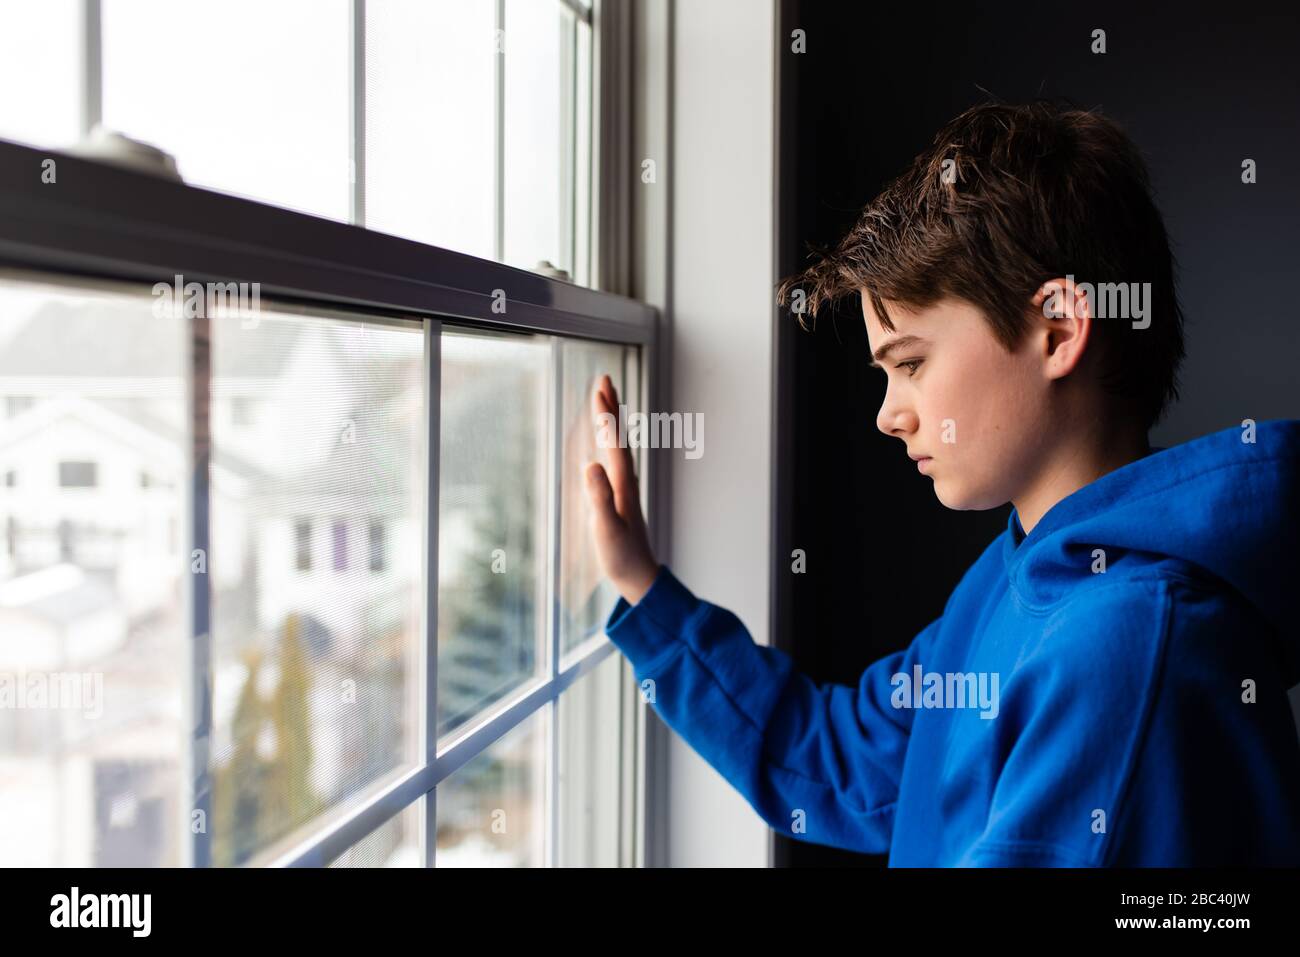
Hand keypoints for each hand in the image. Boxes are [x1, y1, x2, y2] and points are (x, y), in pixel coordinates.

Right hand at [584, 374, 659, 604]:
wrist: (639, 577)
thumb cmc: (620, 557)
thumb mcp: (605, 529)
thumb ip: (599, 498)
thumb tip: (590, 464)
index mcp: (622, 485)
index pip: (614, 442)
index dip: (606, 415)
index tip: (599, 388)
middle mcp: (626, 481)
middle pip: (619, 437)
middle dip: (611, 408)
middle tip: (604, 379)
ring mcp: (625, 489)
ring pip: (618, 446)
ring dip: (611, 422)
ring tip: (605, 401)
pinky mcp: (621, 497)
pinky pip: (615, 459)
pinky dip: (610, 442)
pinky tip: (607, 443)